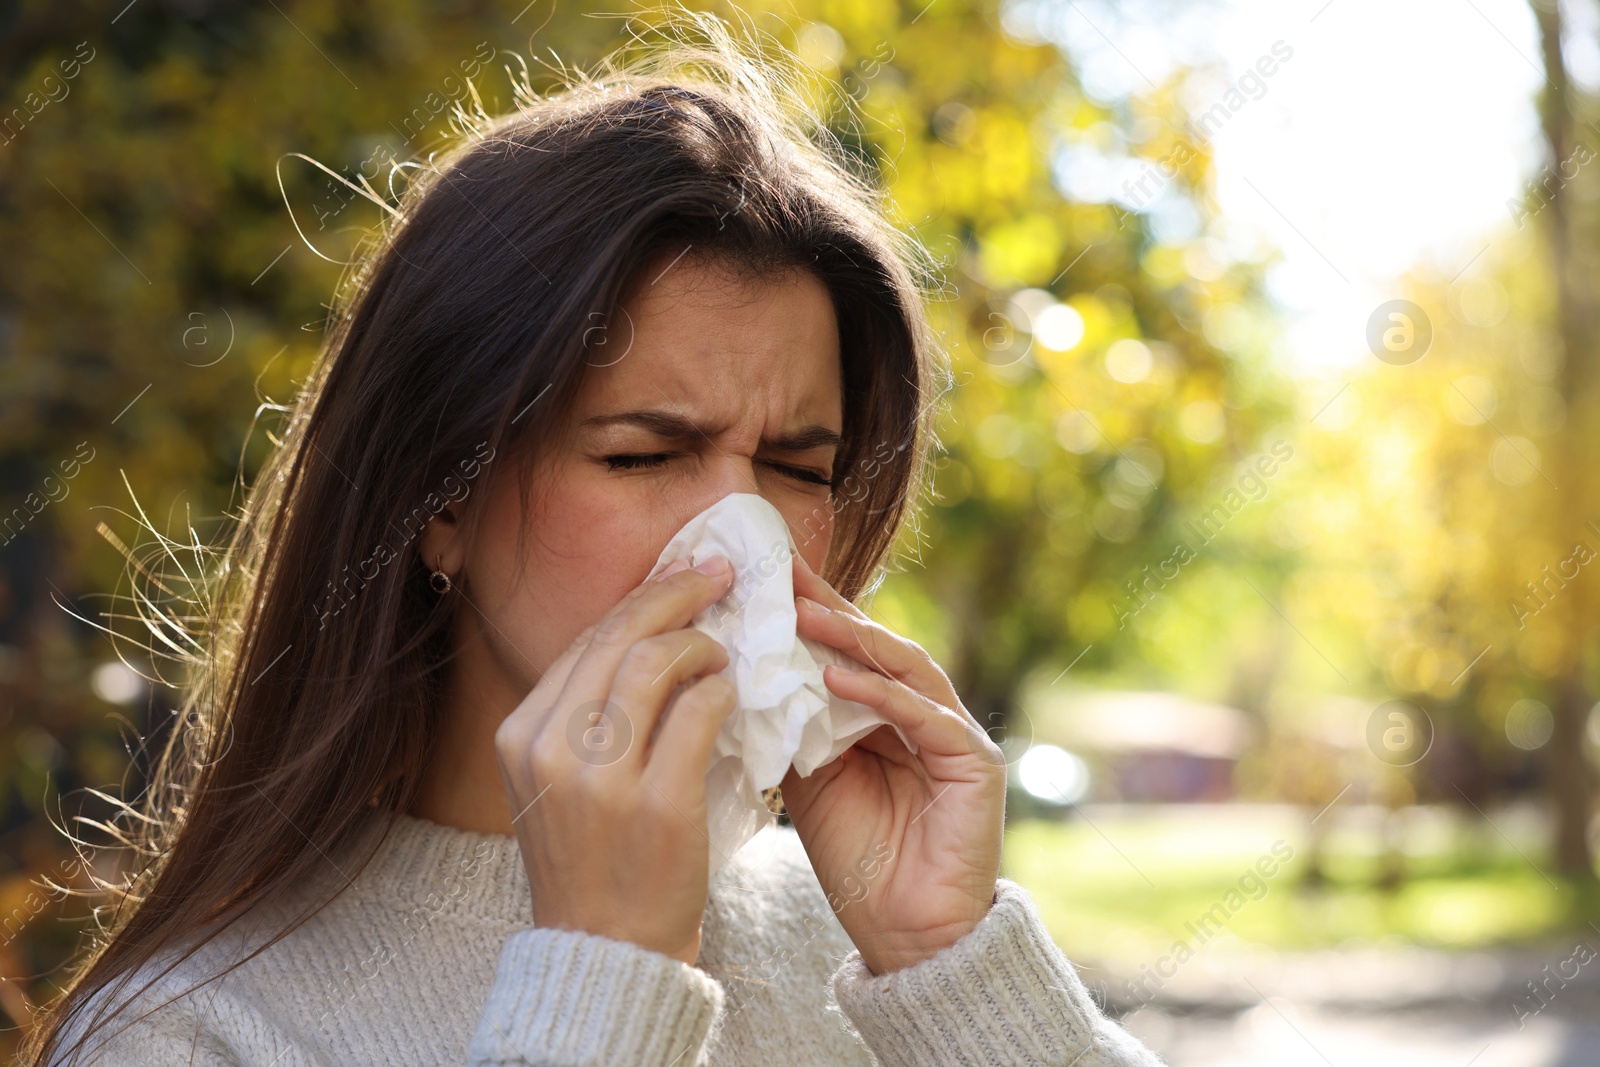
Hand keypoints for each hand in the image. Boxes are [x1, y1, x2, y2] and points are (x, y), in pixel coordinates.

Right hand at [494, 554, 737, 965]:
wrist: (603, 953)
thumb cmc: (592, 859)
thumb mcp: (559, 780)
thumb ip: (587, 712)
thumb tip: (647, 631)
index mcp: (521, 734)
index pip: (587, 639)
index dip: (641, 599)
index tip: (683, 576)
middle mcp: (550, 747)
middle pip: (619, 635)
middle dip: (675, 593)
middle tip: (718, 577)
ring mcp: (601, 778)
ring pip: (657, 663)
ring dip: (702, 645)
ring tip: (724, 654)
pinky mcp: (656, 804)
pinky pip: (698, 713)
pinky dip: (722, 693)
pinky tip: (731, 697)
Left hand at [780, 550, 1005, 974]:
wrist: (905, 936)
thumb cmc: (858, 859)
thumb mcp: (807, 780)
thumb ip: (792, 726)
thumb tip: (744, 671)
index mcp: (884, 715)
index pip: (846, 650)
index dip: (809, 614)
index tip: (762, 578)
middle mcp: (923, 713)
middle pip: (875, 646)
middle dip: (828, 609)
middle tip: (782, 576)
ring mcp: (953, 734)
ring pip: (904, 668)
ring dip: (852, 638)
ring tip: (803, 615)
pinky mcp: (974, 762)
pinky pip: (925, 715)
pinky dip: (881, 693)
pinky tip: (837, 676)